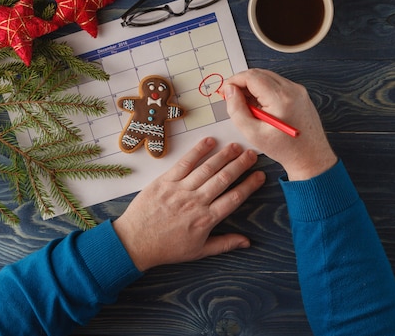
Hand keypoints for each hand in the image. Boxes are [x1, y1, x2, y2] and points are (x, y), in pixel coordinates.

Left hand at [113, 137, 264, 270]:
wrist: (134, 243)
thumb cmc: (167, 248)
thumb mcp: (199, 251)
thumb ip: (225, 244)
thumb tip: (247, 242)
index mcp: (206, 220)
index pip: (234, 198)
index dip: (249, 185)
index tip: (260, 175)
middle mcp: (196, 202)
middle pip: (224, 179)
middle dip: (240, 165)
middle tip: (252, 154)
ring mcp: (180, 190)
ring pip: (207, 168)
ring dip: (224, 156)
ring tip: (236, 146)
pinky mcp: (165, 181)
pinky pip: (185, 163)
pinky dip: (198, 151)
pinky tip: (210, 142)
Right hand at [223, 69, 337, 180]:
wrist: (311, 157)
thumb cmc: (285, 149)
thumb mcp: (253, 133)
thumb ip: (236, 109)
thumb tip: (230, 91)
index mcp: (280, 98)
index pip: (251, 76)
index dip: (234, 81)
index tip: (226, 91)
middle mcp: (292, 89)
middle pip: (259, 73)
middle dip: (242, 83)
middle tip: (233, 98)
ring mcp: (298, 90)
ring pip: (268, 77)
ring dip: (253, 86)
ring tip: (247, 106)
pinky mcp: (301, 94)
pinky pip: (277, 84)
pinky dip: (264, 90)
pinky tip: (261, 107)